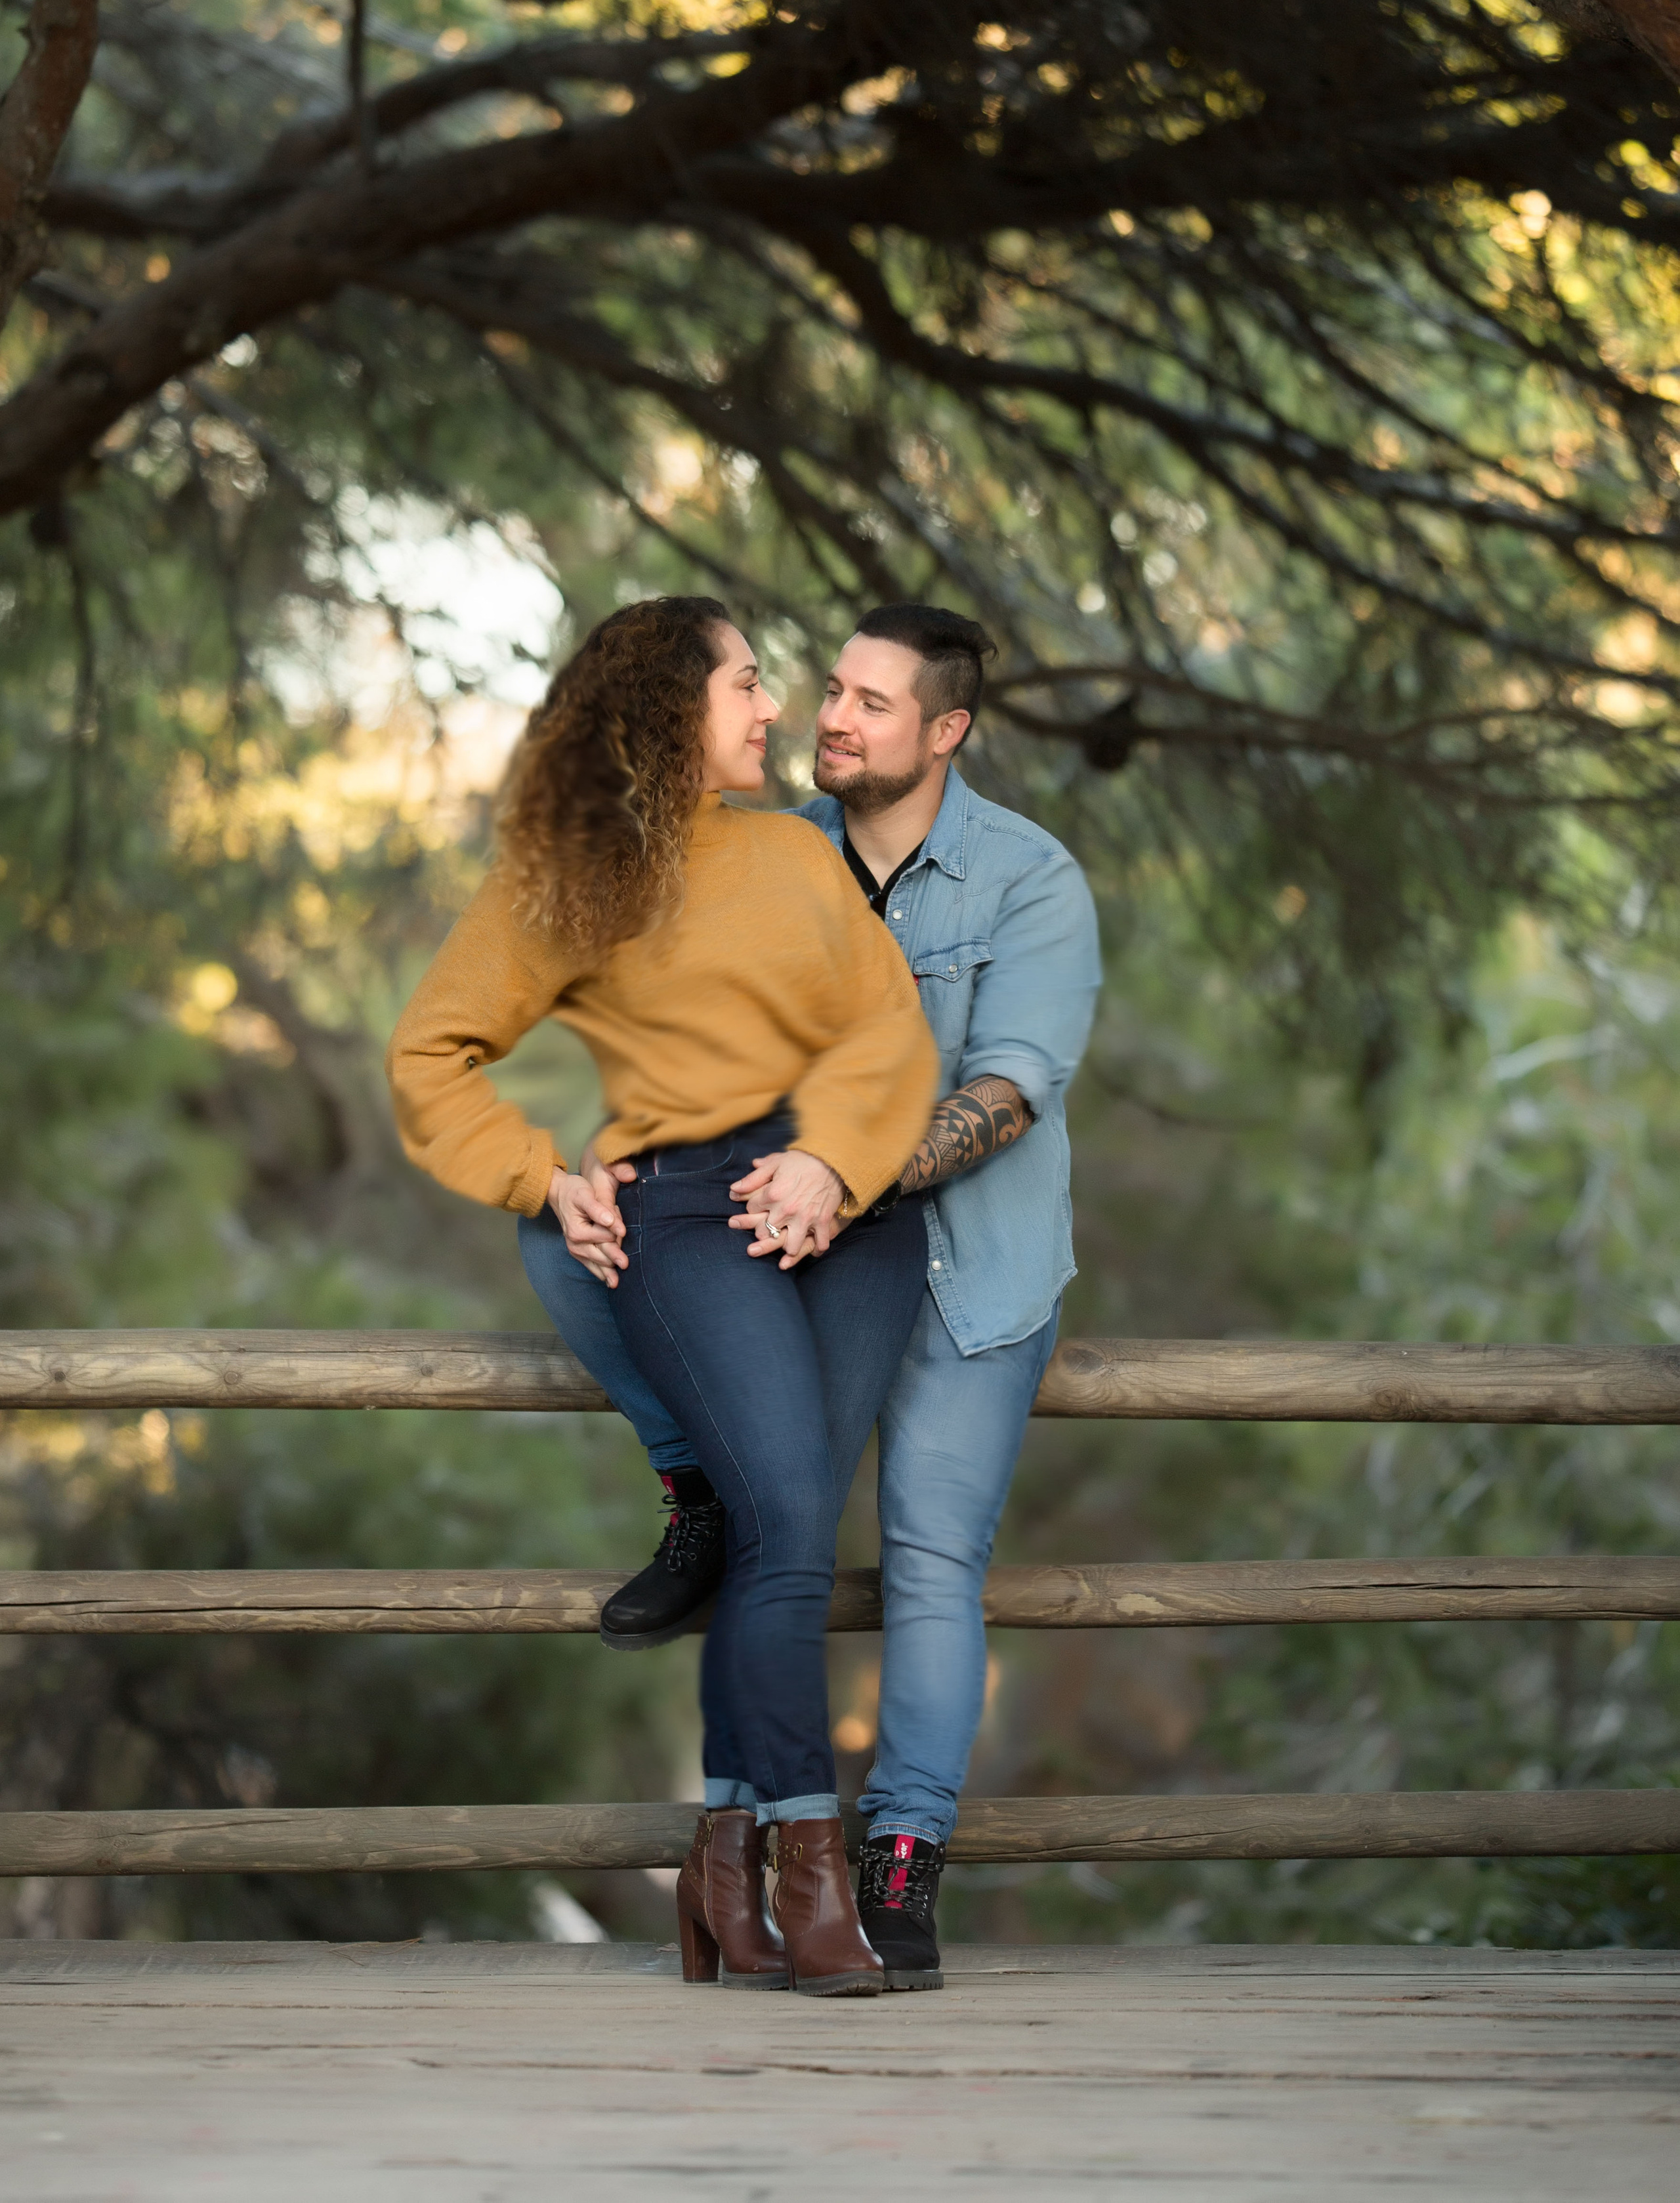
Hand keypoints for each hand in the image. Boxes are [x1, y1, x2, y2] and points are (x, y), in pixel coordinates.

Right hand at [547, 1147, 632, 1286]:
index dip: (617, 1230)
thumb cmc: (574, 1192)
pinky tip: (610, 1281)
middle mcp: (575, 1245)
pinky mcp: (579, 1253)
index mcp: (578, 1232)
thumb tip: (611, 1223)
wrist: (560, 1193)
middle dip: (617, 1252)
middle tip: (626, 1258)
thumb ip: (599, 1209)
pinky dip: (602, 1273)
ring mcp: (576, 1251)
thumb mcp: (585, 1195)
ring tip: (619, 1277)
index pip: (607, 1238)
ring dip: (610, 1266)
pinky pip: (592, 1267)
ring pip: (600, 1264)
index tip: (620, 1218)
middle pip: (605, 1255)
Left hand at [728, 1150, 845, 1267]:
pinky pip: (820, 1243)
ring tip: (787, 1244)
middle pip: (765, 1232)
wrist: (833, 1160)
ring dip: (788, 1247)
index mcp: (772, 1194)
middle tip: (766, 1229)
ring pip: (791, 1245)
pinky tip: (813, 1249)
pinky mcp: (823, 1221)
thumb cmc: (803, 1160)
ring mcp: (805, 1218)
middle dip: (762, 1232)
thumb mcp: (775, 1163)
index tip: (757, 1207)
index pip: (752, 1209)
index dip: (752, 1208)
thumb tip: (733, 1190)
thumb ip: (753, 1178)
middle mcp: (786, 1210)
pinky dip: (817, 1249)